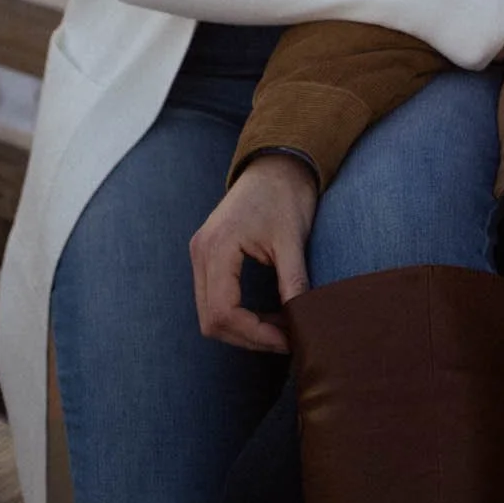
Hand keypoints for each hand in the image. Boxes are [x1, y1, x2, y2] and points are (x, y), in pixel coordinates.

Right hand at [190, 152, 317, 353]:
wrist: (277, 162)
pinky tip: (266, 316)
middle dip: (249, 337)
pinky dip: (238, 315)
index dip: (255, 334)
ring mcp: (201, 254)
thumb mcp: (293, 238)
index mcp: (217, 246)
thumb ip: (293, 280)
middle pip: (212, 320)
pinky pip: (214, 299)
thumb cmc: (286, 194)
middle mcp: (201, 252)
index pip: (224, 312)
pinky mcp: (208, 255)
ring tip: (280, 329)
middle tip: (286, 340)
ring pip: (211, 314)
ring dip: (244, 329)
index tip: (287, 339)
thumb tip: (302, 320)